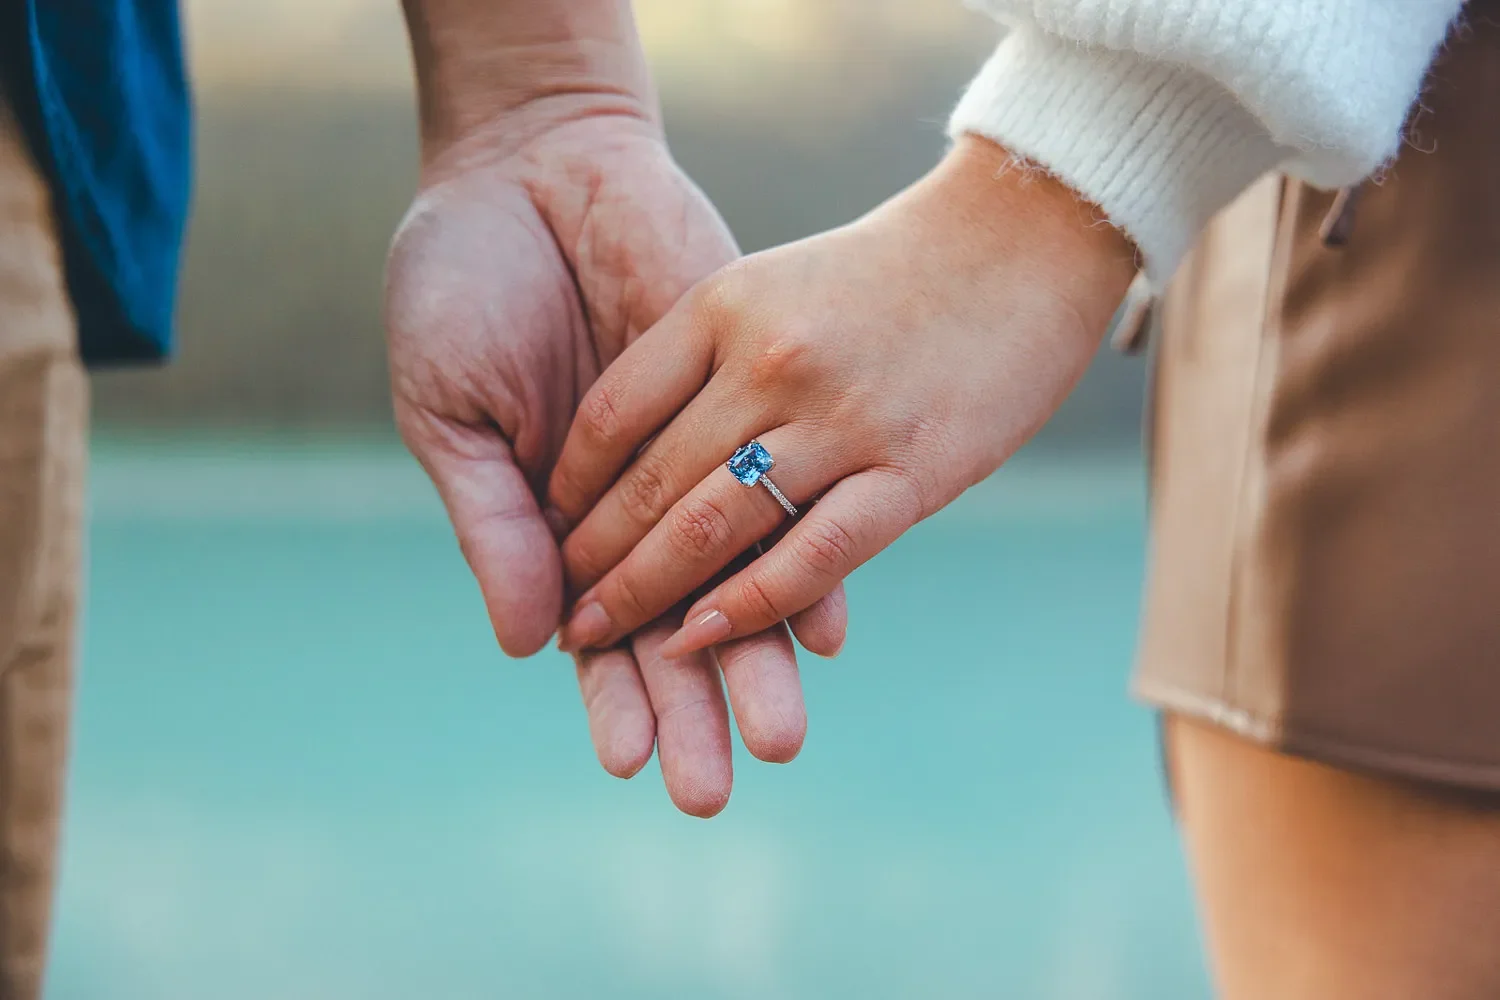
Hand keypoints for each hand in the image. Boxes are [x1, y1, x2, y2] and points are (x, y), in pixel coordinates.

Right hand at [385, 101, 845, 816]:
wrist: (537, 163)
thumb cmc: (465, 285)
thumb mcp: (454, 407)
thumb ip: (494, 523)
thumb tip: (525, 644)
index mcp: (556, 517)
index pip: (592, 631)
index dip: (608, 694)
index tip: (624, 760)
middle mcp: (641, 503)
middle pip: (675, 626)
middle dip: (693, 708)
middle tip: (718, 786)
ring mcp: (702, 453)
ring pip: (737, 575)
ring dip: (756, 658)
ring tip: (781, 733)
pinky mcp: (753, 395)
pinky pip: (787, 485)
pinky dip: (804, 551)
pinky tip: (824, 622)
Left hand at [549, 136, 1135, 656]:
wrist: (1022, 237)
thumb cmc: (888, 271)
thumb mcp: (773, 283)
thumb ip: (707, 356)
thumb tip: (639, 448)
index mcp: (723, 306)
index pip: (613, 413)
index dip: (571, 485)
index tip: (548, 531)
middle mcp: (770, 362)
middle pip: (652, 482)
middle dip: (593, 561)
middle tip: (562, 613)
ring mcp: (841, 418)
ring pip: (716, 527)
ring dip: (646, 595)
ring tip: (600, 637)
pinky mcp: (911, 472)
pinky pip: (813, 557)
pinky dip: (749, 607)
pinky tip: (699, 639)